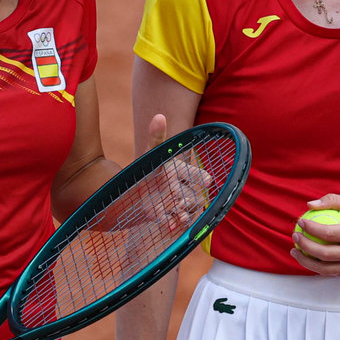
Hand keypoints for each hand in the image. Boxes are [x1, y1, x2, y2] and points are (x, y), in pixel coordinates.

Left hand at [138, 114, 211, 231]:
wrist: (133, 190)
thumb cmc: (147, 169)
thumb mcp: (151, 154)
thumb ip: (156, 137)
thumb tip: (159, 116)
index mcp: (181, 171)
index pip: (195, 174)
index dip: (200, 177)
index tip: (206, 180)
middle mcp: (183, 187)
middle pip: (192, 194)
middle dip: (190, 198)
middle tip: (182, 200)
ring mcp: (176, 203)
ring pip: (186, 209)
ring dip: (184, 212)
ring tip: (179, 215)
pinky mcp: (168, 215)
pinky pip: (174, 220)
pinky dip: (172, 222)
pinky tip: (169, 223)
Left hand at [289, 194, 339, 277]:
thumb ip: (332, 200)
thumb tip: (310, 204)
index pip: (329, 233)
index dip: (311, 228)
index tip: (300, 222)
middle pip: (325, 255)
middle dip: (305, 246)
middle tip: (295, 237)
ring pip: (326, 269)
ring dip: (306, 261)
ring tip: (295, 251)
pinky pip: (333, 273)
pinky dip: (318, 266)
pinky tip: (308, 257)